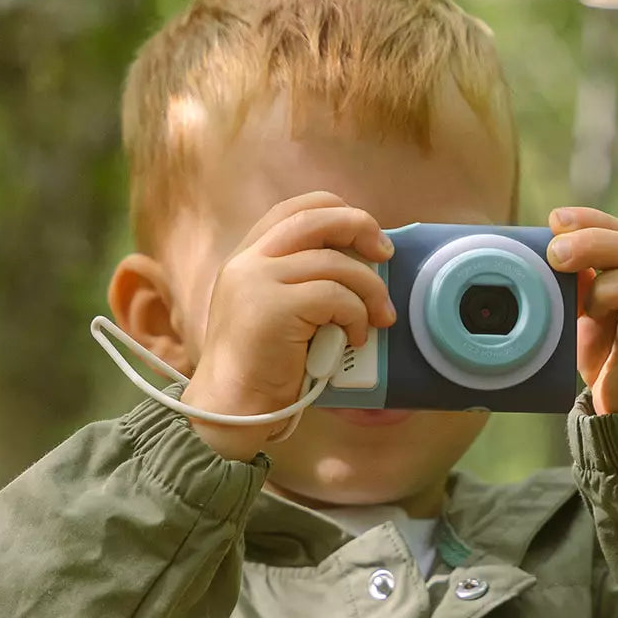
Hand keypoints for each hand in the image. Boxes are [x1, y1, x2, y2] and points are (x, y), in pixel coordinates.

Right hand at [182, 192, 396, 457]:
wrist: (231, 408)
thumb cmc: (262, 367)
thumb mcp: (276, 311)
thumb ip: (301, 281)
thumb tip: (361, 261)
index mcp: (248, 256)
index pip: (297, 208)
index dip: (338, 212)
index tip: (365, 238)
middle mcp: (249, 261)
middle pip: (317, 217)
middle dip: (361, 228)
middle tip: (385, 254)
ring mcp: (258, 281)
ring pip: (335, 263)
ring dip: (369, 289)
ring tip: (377, 318)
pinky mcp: (275, 308)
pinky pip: (336, 297)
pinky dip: (356, 316)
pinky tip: (355, 339)